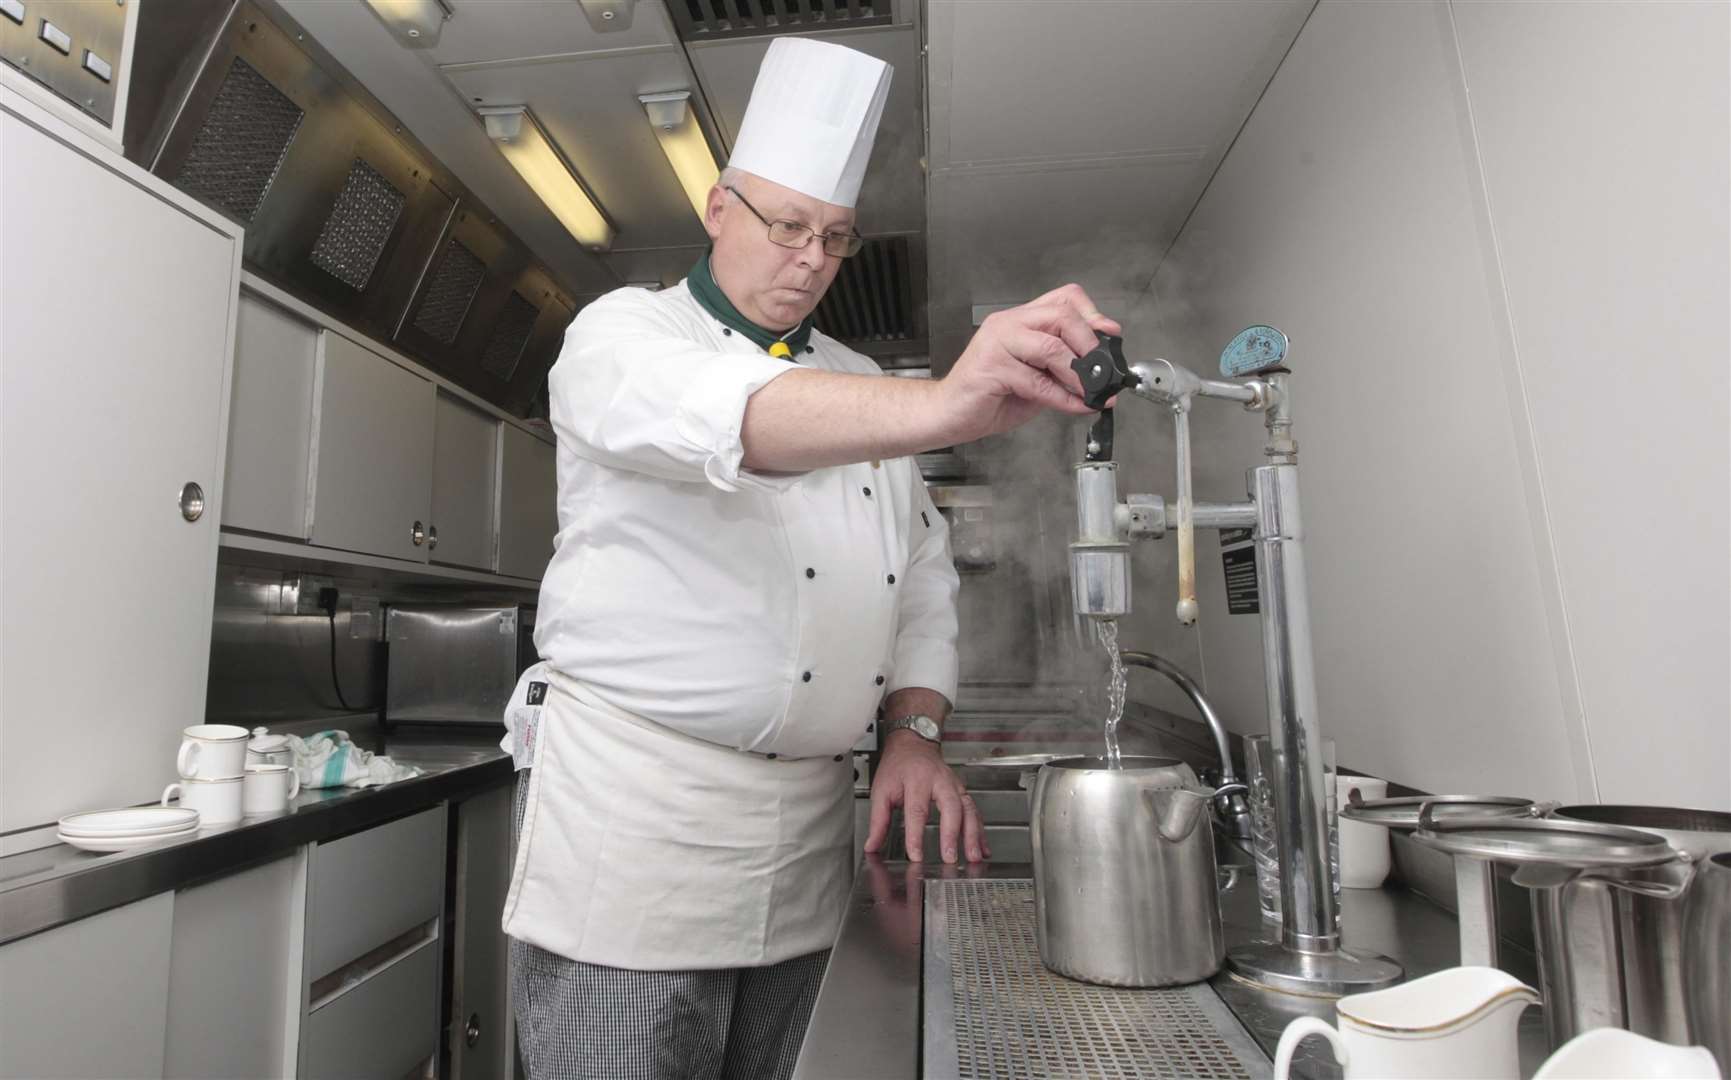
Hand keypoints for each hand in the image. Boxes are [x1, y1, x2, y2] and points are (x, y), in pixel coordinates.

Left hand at [864, 730, 988, 863]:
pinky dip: (980, 832)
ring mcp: (955, 786)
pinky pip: (975, 812)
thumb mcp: (881, 790)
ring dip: (973, 835)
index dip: (916, 835)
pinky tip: (982, 849)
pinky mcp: (963, 792)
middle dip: (952, 834)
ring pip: (968, 810)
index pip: (917, 810)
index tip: (915, 855)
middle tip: (950, 857)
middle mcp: (940, 781)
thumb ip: (878, 820)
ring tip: (973, 857)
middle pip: (951, 807)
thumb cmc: (898, 766)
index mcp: (917, 779)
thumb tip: (872, 845)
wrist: (913, 743)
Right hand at [938, 283, 1122, 442]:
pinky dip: (1063, 398)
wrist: (949, 413)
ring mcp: (997, 343)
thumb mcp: (1034, 375)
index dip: (1091, 313)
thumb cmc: (988, 394)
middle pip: (1061, 315)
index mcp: (1019, 320)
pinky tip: (1075, 406)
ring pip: (1051, 347)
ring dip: (1078, 374)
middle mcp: (1008, 325)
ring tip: (1091, 392)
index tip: (1110, 334)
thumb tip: (1098, 371)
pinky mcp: (991, 368)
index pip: (1062, 298)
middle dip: (1089, 344)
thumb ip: (1061, 366)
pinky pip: (1037, 382)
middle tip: (1102, 370)